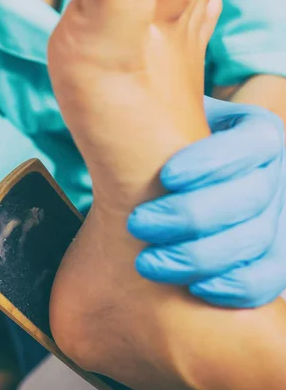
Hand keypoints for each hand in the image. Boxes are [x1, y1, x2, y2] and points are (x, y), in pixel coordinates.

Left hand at [128, 97, 285, 307]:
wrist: (184, 173)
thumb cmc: (171, 138)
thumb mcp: (170, 114)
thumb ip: (160, 112)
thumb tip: (119, 100)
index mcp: (257, 132)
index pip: (249, 144)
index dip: (212, 162)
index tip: (166, 176)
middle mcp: (274, 172)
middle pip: (251, 197)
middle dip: (192, 215)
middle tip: (137, 224)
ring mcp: (278, 214)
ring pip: (256, 240)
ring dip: (201, 256)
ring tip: (147, 263)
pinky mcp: (272, 252)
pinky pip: (270, 276)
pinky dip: (238, 287)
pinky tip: (197, 289)